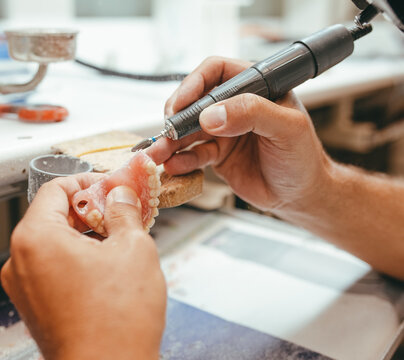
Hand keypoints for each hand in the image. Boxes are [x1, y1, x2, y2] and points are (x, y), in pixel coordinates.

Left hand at [1, 174, 165, 359]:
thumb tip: (121, 196)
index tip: (110, 186)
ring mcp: (25, 287)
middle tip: (121, 211)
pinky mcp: (35, 307)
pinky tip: (106, 267)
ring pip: (54, 243)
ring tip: (119, 240)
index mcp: (35, 238)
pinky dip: (77, 259)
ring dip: (85, 235)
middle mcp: (20, 261)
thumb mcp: (133, 249)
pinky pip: (53, 268)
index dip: (87, 181)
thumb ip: (125, 212)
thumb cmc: (116, 322)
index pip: (55, 189)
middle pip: (53, 215)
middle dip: (90, 209)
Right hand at [147, 56, 332, 212]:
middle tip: (167, 131)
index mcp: (255, 87)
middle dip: (176, 116)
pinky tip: (175, 166)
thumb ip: (252, 114)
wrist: (301, 195)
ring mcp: (223, 130)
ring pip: (188, 130)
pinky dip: (181, 160)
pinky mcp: (216, 154)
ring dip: (171, 141)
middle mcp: (235, 105)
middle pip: (194, 101)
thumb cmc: (303, 158)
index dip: (194, 83)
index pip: (216, 71)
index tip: (181, 102)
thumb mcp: (287, 129)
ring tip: (160, 154)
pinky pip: (192, 154)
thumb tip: (211, 115)